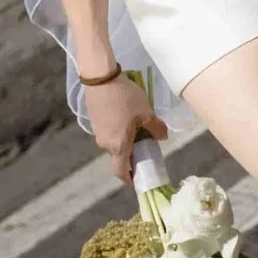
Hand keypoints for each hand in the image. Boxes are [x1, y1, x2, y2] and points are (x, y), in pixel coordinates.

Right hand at [80, 65, 168, 186]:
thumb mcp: (146, 113)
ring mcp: (97, 133)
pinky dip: (117, 131)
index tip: (138, 179)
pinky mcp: (94, 122)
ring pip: (113, 143)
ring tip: (136, 128)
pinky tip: (124, 117)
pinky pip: (108, 132)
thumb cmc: (125, 98)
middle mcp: (105, 144)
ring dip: (124, 141)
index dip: (129, 178)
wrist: (101, 78)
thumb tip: (163, 137)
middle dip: (131, 154)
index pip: (121, 171)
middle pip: (118, 156)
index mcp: (118, 146)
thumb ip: (156, 128)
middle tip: (144, 146)